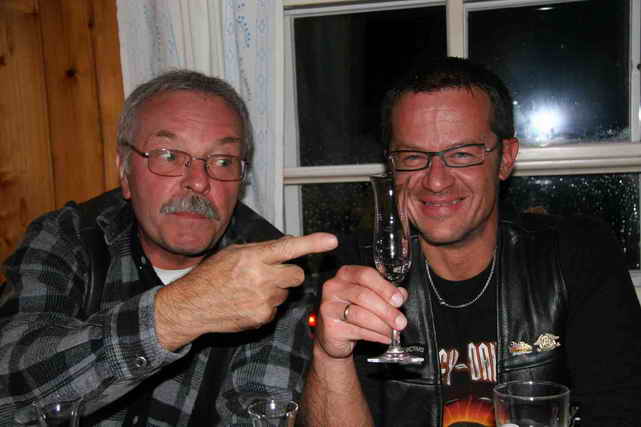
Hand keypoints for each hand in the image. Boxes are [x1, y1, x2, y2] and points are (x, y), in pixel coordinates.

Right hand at [155, 232, 337, 349]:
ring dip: (275, 290)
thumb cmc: (211, 276)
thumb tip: (289, 243)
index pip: (289, 248)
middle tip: (271, 274)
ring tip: (250, 290)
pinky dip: (266, 306)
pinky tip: (246, 303)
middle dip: (289, 274)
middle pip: (297, 275)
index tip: (332, 241)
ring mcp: (263, 300)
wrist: (191, 306)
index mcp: (253, 257)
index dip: (313, 243)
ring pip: (286, 293)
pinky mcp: (262, 317)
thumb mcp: (233, 253)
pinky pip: (275, 309)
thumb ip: (263, 249)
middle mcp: (261, 278)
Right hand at [314, 265, 407, 358]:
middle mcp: (334, 287)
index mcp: (346, 274)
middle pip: (363, 295)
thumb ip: (385, 292)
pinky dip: (375, 335)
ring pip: (360, 315)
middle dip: (386, 310)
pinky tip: (384, 337)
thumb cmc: (352, 309)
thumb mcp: (369, 296)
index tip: (399, 300)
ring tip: (393, 332)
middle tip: (400, 321)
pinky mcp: (330, 327)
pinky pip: (357, 331)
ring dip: (381, 325)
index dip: (385, 287)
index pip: (366, 275)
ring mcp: (329, 307)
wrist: (334, 334)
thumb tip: (401, 294)